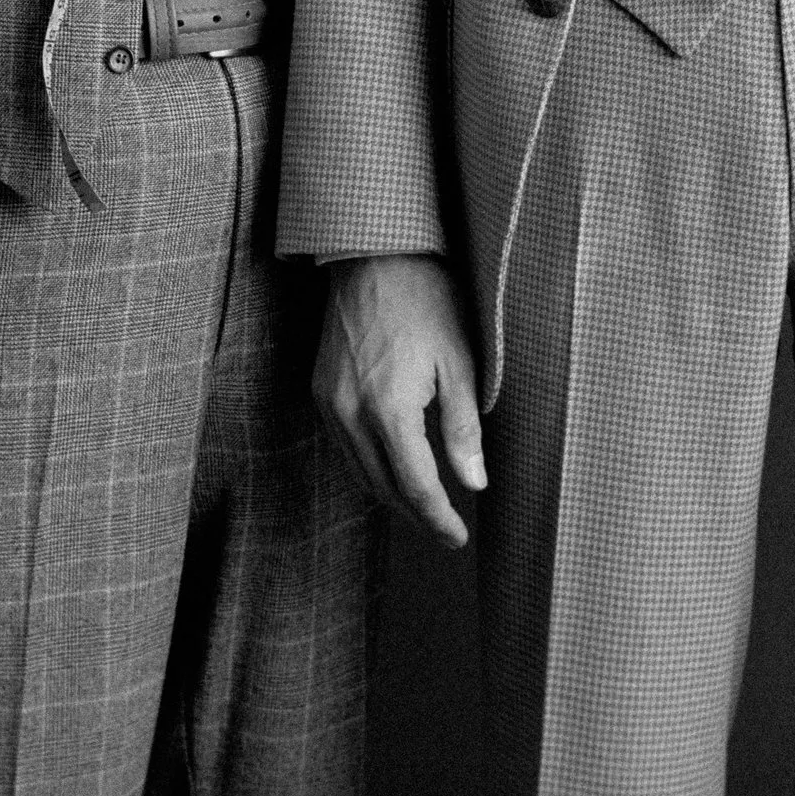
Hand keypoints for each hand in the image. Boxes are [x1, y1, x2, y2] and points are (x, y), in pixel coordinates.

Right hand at [315, 252, 486, 547]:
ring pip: (360, 472)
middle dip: (416, 514)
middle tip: (445, 529)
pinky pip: (344, 446)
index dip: (438, 520)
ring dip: (391, 494)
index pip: (415, 488)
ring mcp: (329, 404)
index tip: (457, 539)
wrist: (373, 256)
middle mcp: (350, 415)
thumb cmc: (425, 302)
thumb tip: (474, 484)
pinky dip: (369, 466)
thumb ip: (463, 428)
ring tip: (424, 504)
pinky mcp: (320, 392)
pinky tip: (392, 464)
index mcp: (389, 411)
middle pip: (384, 489)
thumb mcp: (459, 362)